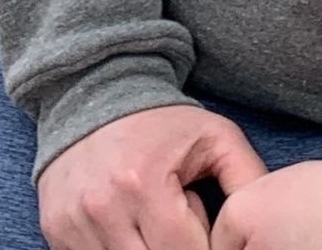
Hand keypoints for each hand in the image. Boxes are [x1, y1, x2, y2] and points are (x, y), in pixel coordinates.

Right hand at [38, 102, 269, 249]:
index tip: (203, 229)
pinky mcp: (56, 230)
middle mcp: (104, 208)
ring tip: (154, 225)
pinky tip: (129, 229)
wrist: (92, 88)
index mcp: (144, 184)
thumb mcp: (215, 137)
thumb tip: (265, 227)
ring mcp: (74, 223)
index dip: (204, 248)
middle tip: (179, 227)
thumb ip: (248, 180)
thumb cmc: (160, 120)